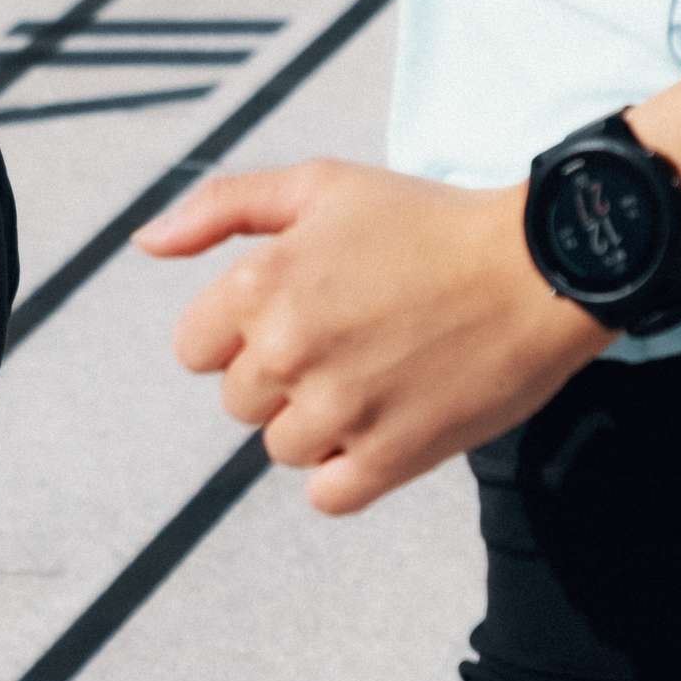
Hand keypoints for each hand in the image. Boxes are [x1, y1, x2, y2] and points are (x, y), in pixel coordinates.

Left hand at [139, 156, 613, 513]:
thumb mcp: (318, 185)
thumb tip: (144, 245)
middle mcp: (288, 350)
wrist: (536, 268)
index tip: (295, 315)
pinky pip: (328, 494)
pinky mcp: (391, 457)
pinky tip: (381, 431)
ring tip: (375, 378)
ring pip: (282, 447)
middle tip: (348, 340)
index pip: (194, 350)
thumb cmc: (424, 221)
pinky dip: (346, 472)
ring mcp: (339, 409)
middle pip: (239, 402)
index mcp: (258, 285)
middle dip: (281, 377)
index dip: (240, 335)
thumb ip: (220, 208)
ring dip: (317, 424)